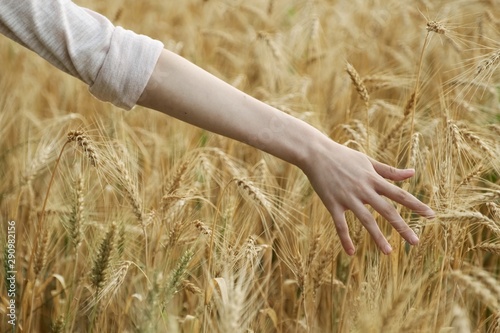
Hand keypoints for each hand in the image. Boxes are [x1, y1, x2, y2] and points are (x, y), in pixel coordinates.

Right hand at [300, 137, 434, 254]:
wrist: (316, 154)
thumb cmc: (343, 156)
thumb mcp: (367, 161)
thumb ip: (389, 171)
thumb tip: (412, 173)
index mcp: (373, 179)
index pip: (399, 194)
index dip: (416, 205)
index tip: (431, 215)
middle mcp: (363, 189)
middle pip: (387, 210)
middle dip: (402, 226)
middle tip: (416, 242)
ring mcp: (348, 198)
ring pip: (366, 220)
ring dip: (378, 237)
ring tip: (389, 252)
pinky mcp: (332, 204)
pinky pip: (340, 225)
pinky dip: (345, 239)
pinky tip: (351, 253)